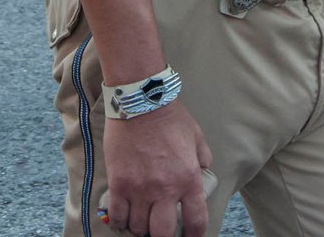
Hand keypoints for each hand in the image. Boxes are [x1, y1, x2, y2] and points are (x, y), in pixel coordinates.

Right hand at [103, 100, 210, 236]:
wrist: (142, 101)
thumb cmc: (170, 117)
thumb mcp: (196, 136)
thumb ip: (203, 157)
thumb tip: (205, 170)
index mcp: (188, 178)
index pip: (196, 221)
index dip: (194, 235)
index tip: (190, 236)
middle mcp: (165, 189)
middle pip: (163, 234)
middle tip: (160, 231)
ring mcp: (140, 188)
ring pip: (138, 227)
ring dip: (140, 227)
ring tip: (141, 220)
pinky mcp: (119, 183)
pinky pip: (117, 215)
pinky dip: (120, 220)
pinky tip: (124, 216)